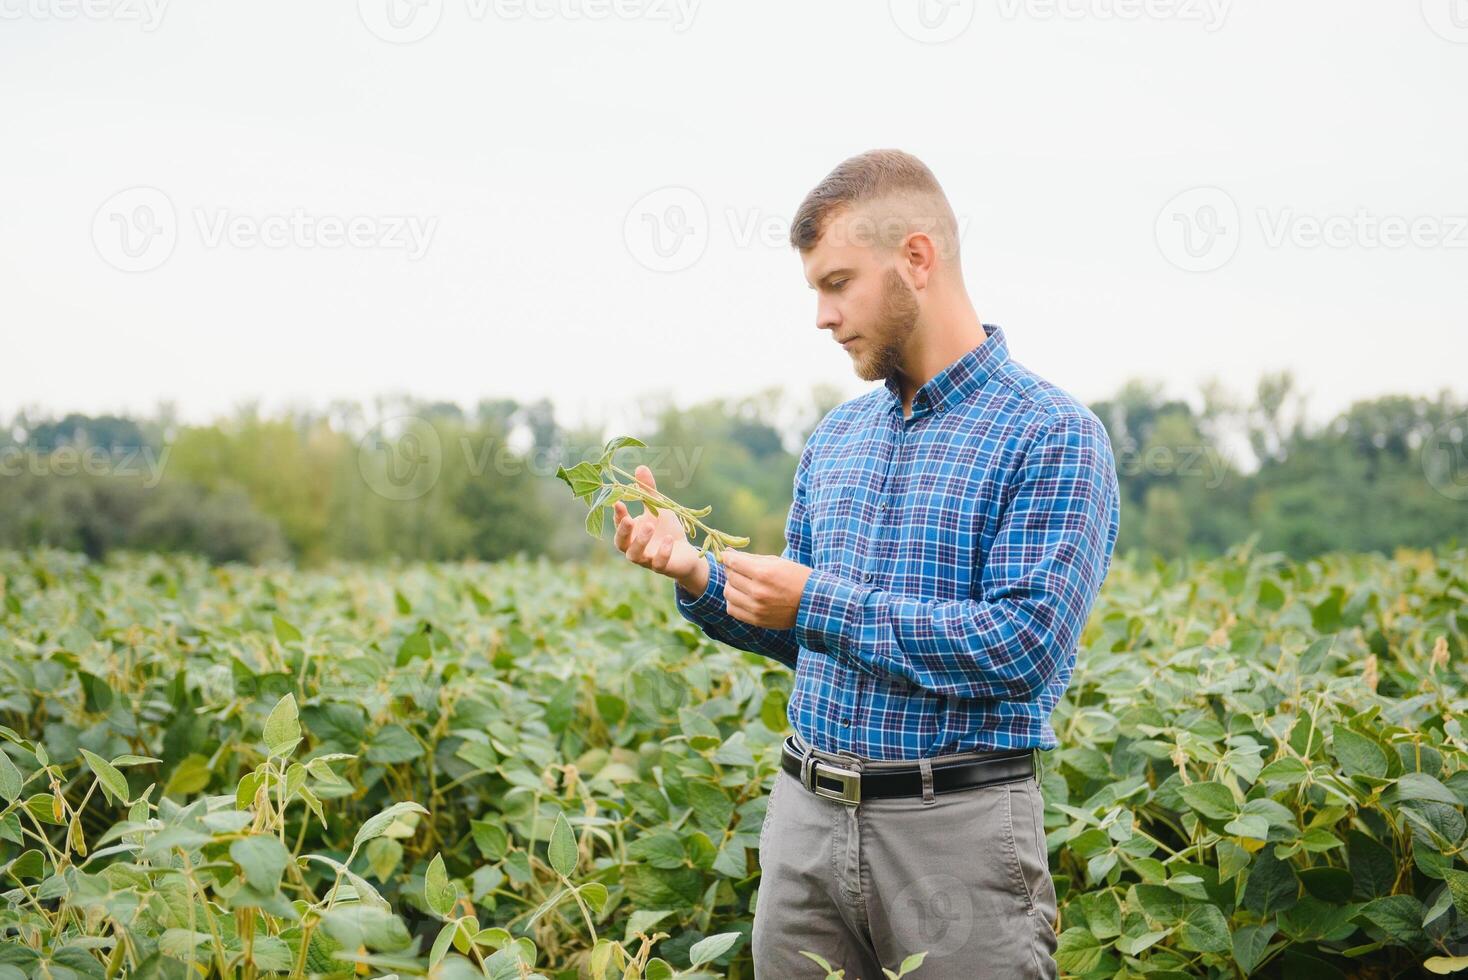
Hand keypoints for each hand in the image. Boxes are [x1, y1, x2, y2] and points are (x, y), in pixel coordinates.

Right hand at [613, 465, 703, 583]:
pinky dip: (662, 552)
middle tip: (629, 519)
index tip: (618, 501)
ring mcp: (647, 559)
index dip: (618, 514)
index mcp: (631, 533)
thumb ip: (647, 491)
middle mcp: (634, 548)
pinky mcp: (663, 567)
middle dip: (623, 531)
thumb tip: (640, 467)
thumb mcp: (658, 507)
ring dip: (641, 541)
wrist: (686, 553)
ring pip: (636, 556)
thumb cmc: (666, 529)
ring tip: (649, 525)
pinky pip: (659, 564)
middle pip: (620, 544)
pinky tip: (668, 539)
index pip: (619, 524)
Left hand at [721, 550, 813, 629]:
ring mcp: (756, 608)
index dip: (727, 557)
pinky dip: (733, 601)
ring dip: (731, 585)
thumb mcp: (777, 562)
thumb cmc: (796, 577)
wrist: (814, 602)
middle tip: (738, 568)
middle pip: (730, 577)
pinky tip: (742, 596)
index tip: (727, 555)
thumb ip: (751, 558)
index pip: (734, 562)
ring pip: (728, 593)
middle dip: (731, 569)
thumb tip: (729, 553)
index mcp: (764, 574)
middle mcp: (758, 592)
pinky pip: (732, 609)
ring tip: (741, 583)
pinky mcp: (757, 620)